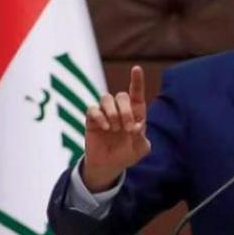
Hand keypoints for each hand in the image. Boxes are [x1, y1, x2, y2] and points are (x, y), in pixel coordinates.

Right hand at [82, 66, 150, 190]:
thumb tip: (136, 126)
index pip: (136, 93)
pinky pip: (92, 109)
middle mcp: (120, 110)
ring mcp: (105, 113)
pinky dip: (99, 116)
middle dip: (126, 111)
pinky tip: (105, 128)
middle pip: (121, 96)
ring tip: (114, 129)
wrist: (109, 166)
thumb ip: (141, 138)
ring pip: (106, 98)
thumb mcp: (140, 149)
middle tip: (127, 128)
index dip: (137, 80)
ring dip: (112, 113)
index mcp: (136, 113)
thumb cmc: (127, 154)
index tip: (136, 68)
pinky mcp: (92, 120)